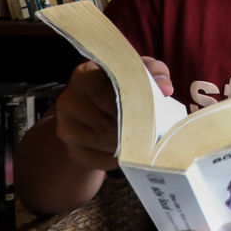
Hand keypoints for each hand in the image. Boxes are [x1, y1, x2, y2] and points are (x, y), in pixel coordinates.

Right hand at [54, 57, 171, 171]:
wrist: (91, 113)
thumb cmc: (118, 88)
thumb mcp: (134, 72)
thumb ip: (152, 71)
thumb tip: (165, 87)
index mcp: (84, 75)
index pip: (110, 89)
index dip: (134, 100)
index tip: (152, 109)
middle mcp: (68, 100)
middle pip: (107, 119)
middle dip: (132, 127)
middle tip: (152, 131)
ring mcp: (66, 128)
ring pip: (105, 141)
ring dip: (127, 144)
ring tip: (142, 141)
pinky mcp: (72, 151)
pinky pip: (99, 159)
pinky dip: (117, 158)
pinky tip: (127, 152)